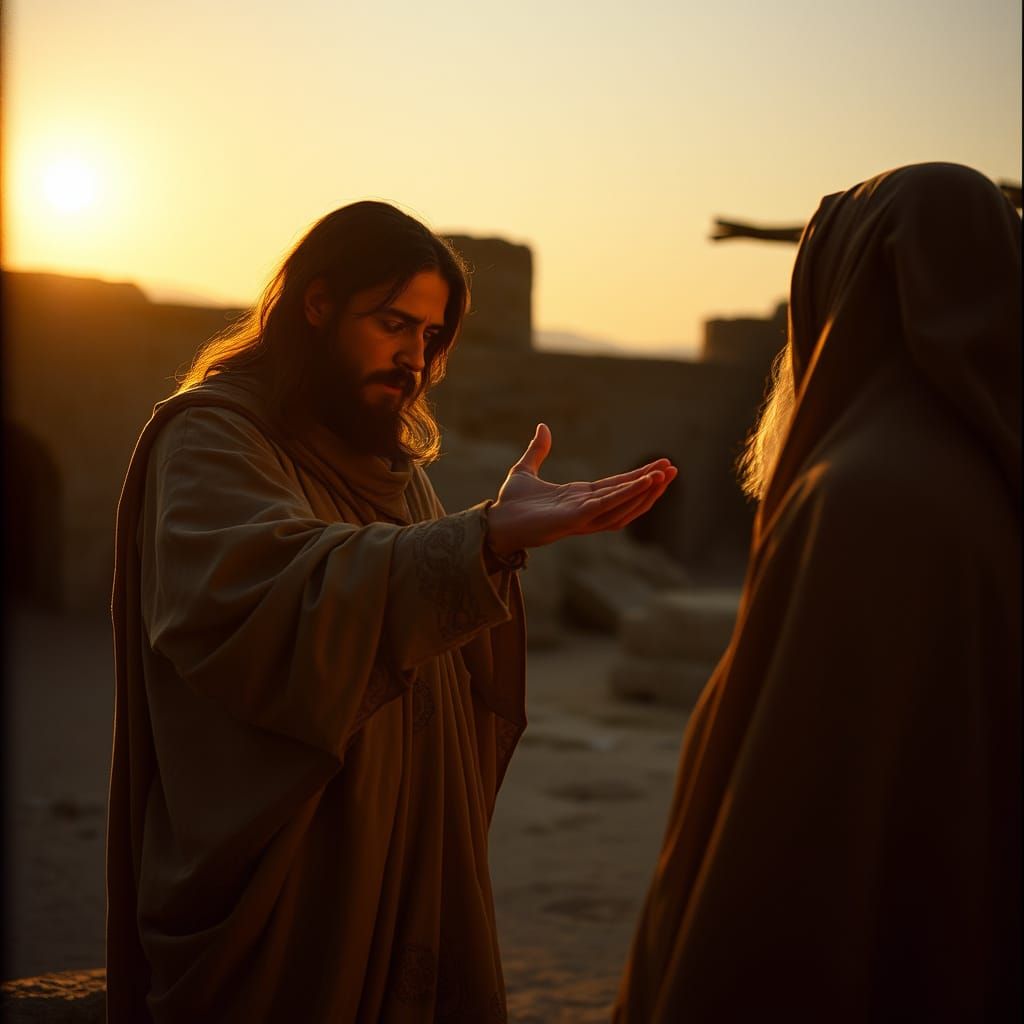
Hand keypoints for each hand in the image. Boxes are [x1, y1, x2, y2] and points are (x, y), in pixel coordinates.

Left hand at [485, 424, 676, 556]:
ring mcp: (584, 516)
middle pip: (627, 495)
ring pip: (624, 505)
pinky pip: (608, 506)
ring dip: (645, 491)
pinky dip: (627, 494)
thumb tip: (543, 426)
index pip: (617, 486)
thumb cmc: (509, 504)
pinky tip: (644, 482)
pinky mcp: (577, 519)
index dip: (638, 477)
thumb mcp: (525, 470)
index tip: (659, 465)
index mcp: (580, 497)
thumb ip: (538, 450)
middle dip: (651, 484)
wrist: (495, 522)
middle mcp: (587, 508)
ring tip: (666, 475)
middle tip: (674, 468)